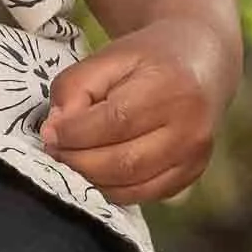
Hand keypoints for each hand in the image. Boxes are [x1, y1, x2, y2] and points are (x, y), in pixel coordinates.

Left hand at [38, 16, 233, 208]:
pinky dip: (112, 189)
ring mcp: (195, 156)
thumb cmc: (149, 58)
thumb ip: (76, 86)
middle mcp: (191, 127)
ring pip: (132, 185)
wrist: (201, 63)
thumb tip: (55, 129)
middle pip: (124, 161)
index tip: (50, 132)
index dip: (76, 133)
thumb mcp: (109, 56)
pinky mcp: (192, 175)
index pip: (116, 121)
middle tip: (55, 150)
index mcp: (172, 87)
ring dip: (91, 179)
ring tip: (72, 159)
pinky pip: (144, 194)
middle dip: (79, 161)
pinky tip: (97, 171)